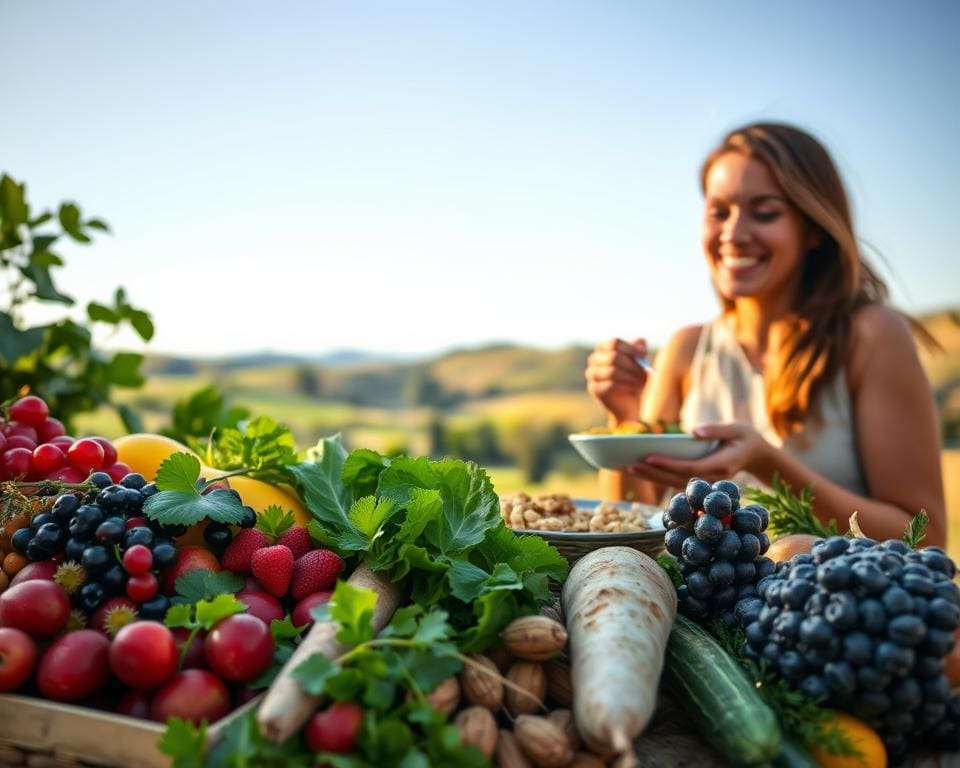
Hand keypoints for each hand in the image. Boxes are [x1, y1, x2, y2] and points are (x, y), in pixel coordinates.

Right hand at [585, 337, 648, 423]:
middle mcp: (594, 359)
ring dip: (631, 377)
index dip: (629, 348)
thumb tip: (641, 342)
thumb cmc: (634, 378)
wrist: (629, 403)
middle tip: (645, 372)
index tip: (643, 355)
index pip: (613, 343)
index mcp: (603, 348)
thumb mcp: (639, 363)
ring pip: (612, 371)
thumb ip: (639, 351)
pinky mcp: (594, 389)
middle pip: (613, 357)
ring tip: (642, 382)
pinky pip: (610, 385)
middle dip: (632, 365)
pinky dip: (625, 386)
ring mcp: (592, 374)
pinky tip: (634, 388)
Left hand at [625, 422, 772, 484]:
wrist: (759, 456)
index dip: (668, 465)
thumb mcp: (736, 428)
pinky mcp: (701, 480)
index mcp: (722, 466)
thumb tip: (693, 432)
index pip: (690, 468)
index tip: (649, 458)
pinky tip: (644, 470)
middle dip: (653, 474)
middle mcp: (713, 478)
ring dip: (653, 477)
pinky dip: (660, 477)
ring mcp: (707, 482)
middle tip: (630, 466)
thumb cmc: (746, 438)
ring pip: (675, 483)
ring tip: (630, 468)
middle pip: (678, 480)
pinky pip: (678, 481)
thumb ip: (716, 430)